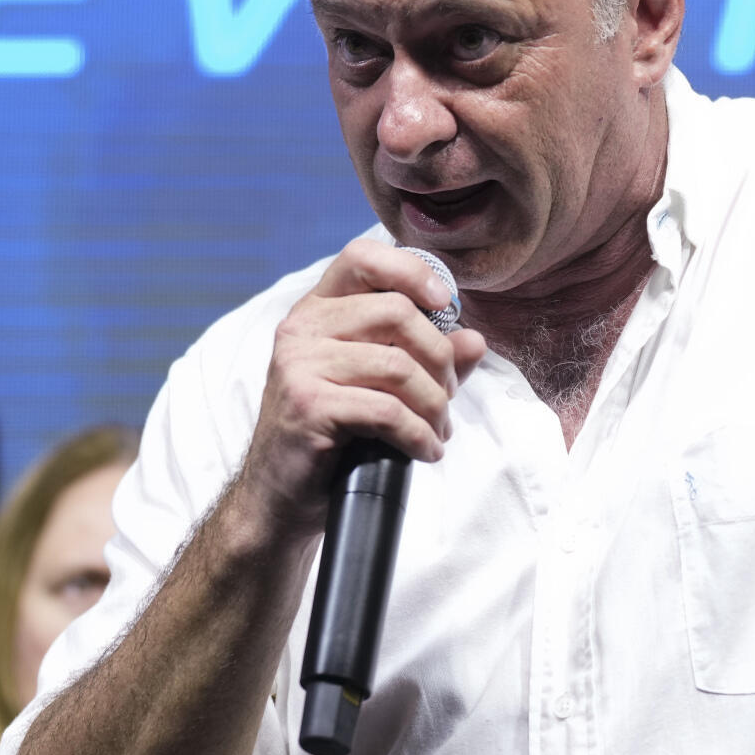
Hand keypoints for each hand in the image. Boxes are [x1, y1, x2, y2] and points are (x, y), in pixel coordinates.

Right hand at [234, 239, 486, 540]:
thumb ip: (427, 358)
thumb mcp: (379, 386)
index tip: (445, 303)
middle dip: (440, 358)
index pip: (362, 257)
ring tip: (438, 430)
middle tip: (447, 396)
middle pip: (397, 312)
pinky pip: (387, 410)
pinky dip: (419, 434)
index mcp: (317, 310)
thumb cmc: (332, 436)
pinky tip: (425, 450)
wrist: (280, 497)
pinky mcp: (308, 405)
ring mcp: (300, 365)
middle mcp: (302, 328)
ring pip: (399, 365)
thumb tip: (474, 340)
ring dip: (435, 404)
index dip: (410, 270)